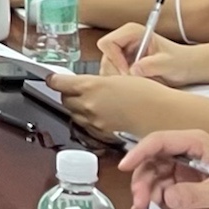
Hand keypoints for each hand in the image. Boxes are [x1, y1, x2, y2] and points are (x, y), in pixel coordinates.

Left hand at [46, 70, 171, 136]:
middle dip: (67, 93)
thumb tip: (83, 82)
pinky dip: (86, 118)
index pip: (58, 83)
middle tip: (76, 88)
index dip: (53, 80)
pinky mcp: (99, 131)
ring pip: (73, 112)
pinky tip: (98, 112)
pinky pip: (85, 124)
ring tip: (90, 100)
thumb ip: (95, 81)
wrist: (157, 112)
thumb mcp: (116, 77)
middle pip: (64, 98)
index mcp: (90, 86)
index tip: (52, 78)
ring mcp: (92, 120)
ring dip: (76, 106)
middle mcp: (87, 104)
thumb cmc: (143, 91)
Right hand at [96, 24, 199, 81]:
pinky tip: (138, 85)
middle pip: (105, 58)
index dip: (114, 59)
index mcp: (133, 32)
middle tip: (134, 82)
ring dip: (120, 80)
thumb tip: (134, 70)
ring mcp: (122, 53)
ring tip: (139, 83)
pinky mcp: (123, 64)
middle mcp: (124, 40)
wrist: (187, 67)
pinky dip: (122, 84)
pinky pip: (113, 76)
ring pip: (107, 69)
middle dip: (117, 73)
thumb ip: (152, 64)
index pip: (107, 43)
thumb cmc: (180, 61)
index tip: (127, 72)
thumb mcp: (169, 63)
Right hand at [116, 129, 208, 208]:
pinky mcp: (190, 176)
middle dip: (142, 179)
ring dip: (147, 188)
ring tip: (145, 207)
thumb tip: (167, 197)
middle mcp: (190, 150)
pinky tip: (153, 205)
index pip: (159, 141)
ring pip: (156, 171)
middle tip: (140, 201)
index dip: (139, 153)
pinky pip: (166, 182)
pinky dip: (156, 194)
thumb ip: (194, 195)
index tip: (125, 167)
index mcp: (198, 143)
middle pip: (153, 158)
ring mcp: (189, 163)